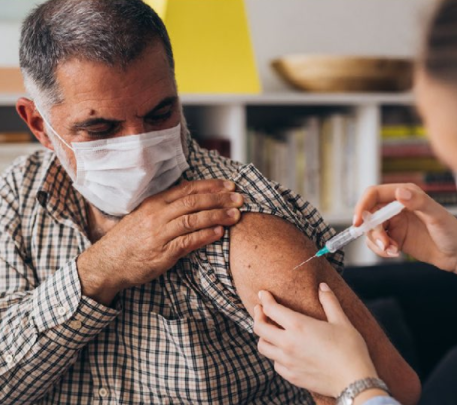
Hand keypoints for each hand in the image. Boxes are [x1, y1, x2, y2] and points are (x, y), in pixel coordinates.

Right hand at [77, 179, 242, 304]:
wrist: (107, 263)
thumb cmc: (129, 239)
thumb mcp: (144, 216)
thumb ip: (167, 207)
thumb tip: (194, 199)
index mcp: (155, 203)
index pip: (188, 189)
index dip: (211, 186)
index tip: (230, 186)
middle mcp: (157, 215)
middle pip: (194, 202)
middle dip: (220, 199)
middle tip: (240, 199)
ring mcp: (159, 234)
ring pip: (193, 220)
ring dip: (217, 216)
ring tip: (236, 215)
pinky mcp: (162, 254)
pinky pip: (187, 242)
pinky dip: (205, 236)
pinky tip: (219, 232)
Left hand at [254, 284, 377, 397]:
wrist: (355, 382)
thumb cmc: (351, 350)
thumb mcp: (341, 321)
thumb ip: (329, 301)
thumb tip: (322, 286)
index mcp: (298, 326)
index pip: (271, 309)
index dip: (264, 299)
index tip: (263, 294)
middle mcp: (287, 343)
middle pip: (259, 327)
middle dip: (257, 315)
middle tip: (260, 309)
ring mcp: (287, 361)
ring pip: (262, 347)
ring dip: (263, 336)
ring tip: (269, 330)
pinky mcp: (291, 376)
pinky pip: (275, 363)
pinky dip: (275, 354)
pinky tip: (283, 351)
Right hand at [354, 183, 456, 271]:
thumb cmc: (453, 232)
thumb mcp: (437, 216)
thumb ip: (418, 202)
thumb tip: (399, 192)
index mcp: (404, 194)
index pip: (373, 194)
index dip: (362, 205)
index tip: (358, 222)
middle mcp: (395, 207)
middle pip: (369, 215)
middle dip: (372, 231)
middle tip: (384, 244)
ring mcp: (393, 223)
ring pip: (370, 230)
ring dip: (377, 242)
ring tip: (393, 251)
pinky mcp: (392, 237)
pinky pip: (376, 243)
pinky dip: (381, 250)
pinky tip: (395, 253)